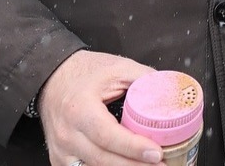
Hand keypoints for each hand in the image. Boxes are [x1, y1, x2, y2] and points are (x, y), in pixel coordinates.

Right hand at [38, 50, 162, 164]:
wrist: (52, 78)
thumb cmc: (84, 72)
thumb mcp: (118, 67)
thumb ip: (145, 78)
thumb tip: (171, 93)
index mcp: (80, 109)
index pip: (107, 135)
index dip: (133, 147)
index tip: (157, 153)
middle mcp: (67, 133)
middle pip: (102, 159)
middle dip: (134, 165)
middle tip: (162, 164)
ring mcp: (61, 149)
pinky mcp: (60, 158)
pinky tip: (126, 165)